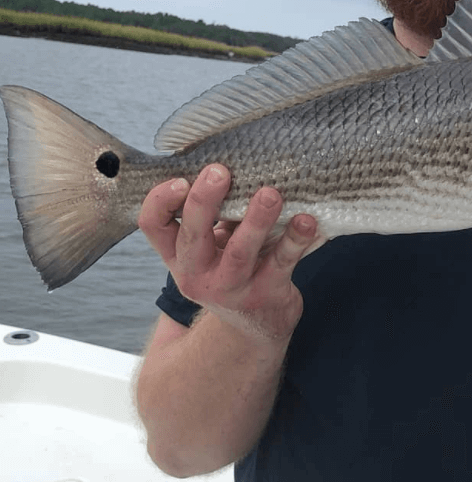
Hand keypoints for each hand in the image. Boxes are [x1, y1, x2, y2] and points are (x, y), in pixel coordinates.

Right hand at [138, 164, 317, 341]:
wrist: (256, 325)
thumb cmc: (234, 266)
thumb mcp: (213, 244)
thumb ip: (215, 211)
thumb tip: (234, 156)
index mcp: (179, 254)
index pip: (153, 225)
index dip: (160, 201)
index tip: (182, 179)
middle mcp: (198, 274)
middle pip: (193, 237)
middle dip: (204, 202)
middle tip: (220, 172)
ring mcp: (231, 288)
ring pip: (240, 252)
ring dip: (256, 220)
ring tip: (271, 194)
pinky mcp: (266, 294)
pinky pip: (282, 263)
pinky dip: (296, 240)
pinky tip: (307, 220)